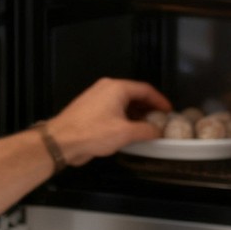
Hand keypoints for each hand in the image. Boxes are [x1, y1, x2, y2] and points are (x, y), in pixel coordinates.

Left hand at [45, 77, 170, 164]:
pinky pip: (113, 110)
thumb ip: (146, 130)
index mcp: (117, 88)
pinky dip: (124, 118)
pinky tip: (129, 132)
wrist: (61, 141)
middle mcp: (106, 89)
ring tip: (146, 128)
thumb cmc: (91, 133)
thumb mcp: (126, 133)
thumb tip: (158, 131)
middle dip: (148, 108)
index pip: (145, 89)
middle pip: (134, 95)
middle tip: (159, 120)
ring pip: (123, 103)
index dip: (160, 101)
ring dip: (136, 115)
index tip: (168, 111)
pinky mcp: (90, 110)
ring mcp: (96, 98)